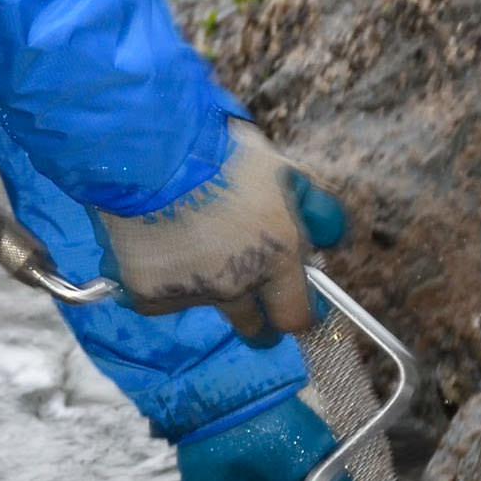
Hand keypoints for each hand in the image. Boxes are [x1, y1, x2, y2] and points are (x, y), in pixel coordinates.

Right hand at [92, 123, 347, 340]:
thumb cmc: (218, 151)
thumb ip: (309, 209)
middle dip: (256, 320)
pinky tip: (151, 244)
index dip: (296, 312)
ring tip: (186, 244)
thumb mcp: (279, 170)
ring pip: (206, 306)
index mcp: (277, 256)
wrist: (148, 152)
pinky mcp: (149, 297)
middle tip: (244, 294)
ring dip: (204, 285)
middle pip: (254, 330)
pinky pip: (161, 298)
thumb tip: (332, 239)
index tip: (291, 306)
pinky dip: (160, 279)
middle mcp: (238, 285)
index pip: (297, 317)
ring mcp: (192, 294)